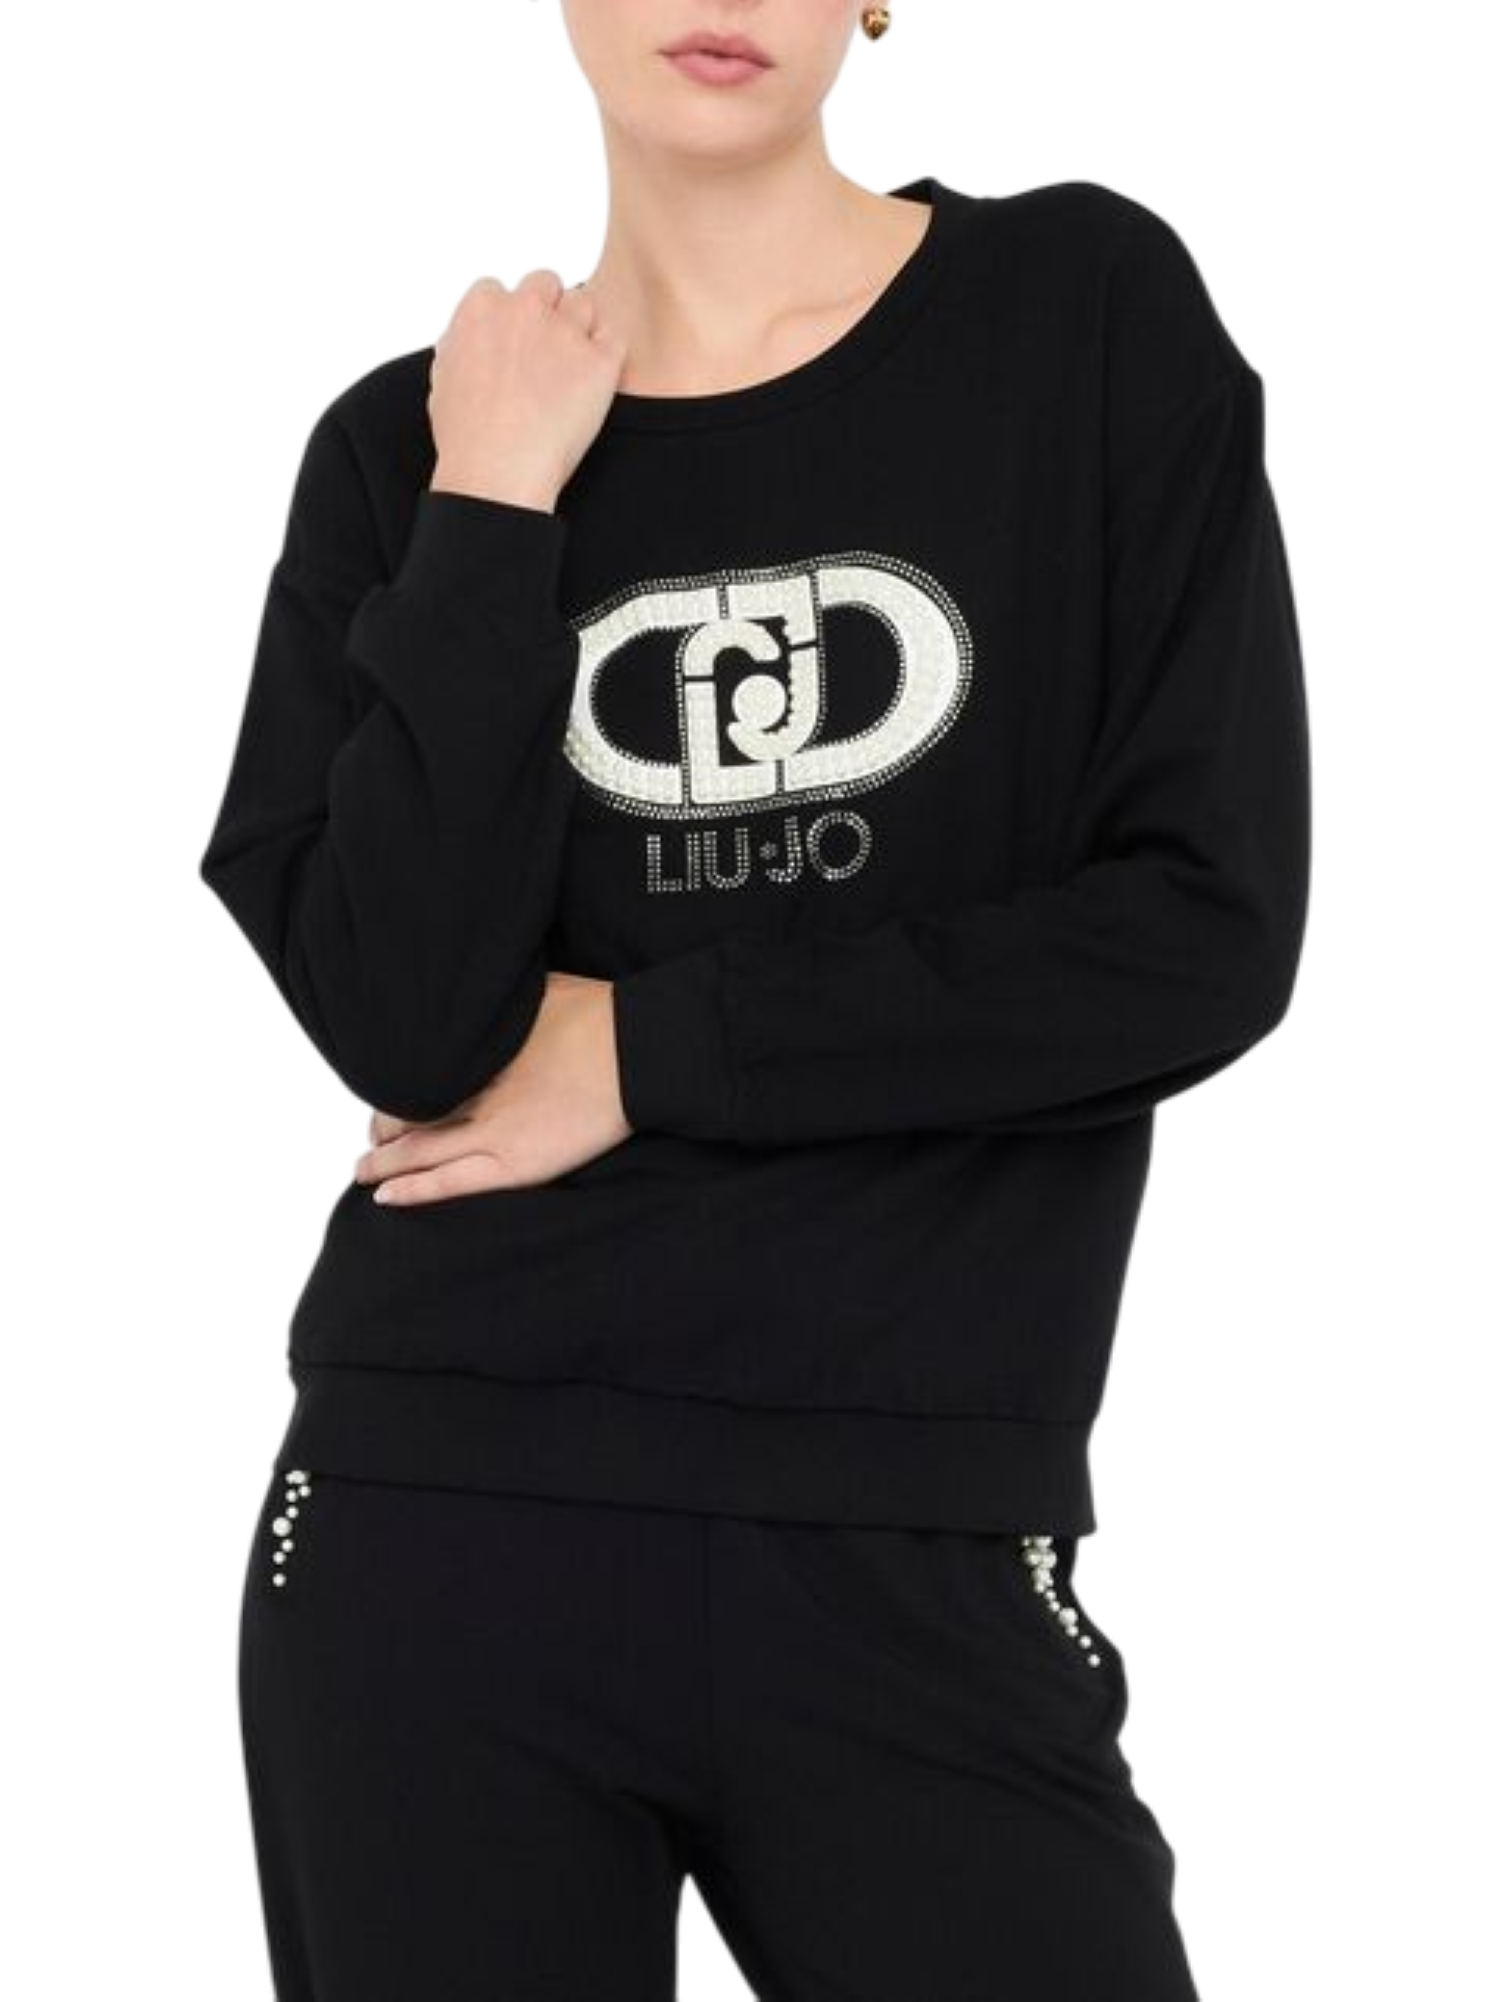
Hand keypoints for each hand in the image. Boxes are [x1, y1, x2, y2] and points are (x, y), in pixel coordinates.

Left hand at [353, 971, 632, 1205]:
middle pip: (406, 1111)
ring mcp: (491, 1130)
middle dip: (384, 1127)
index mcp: (475, 1050)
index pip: (414, 1072)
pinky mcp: (515, 1163)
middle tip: (373, 1135)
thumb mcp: (536, 989)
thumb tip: (485, 985)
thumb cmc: (599, 1014)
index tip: (385, 1089)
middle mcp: (473, 1090)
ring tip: (364, 1169)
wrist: (637, 1050)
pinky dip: (413, 1190)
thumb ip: (502, 1000)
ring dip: (384, 1161)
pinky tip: (384, 1196)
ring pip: (418, 1150)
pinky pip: (450, 1183)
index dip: (393, 1085)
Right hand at [428, 271, 625, 510]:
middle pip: (547, 285)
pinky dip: (607, 359)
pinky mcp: (600, 362)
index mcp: (482, 307)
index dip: (512, 320)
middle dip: (548, 313)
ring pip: (584, 305)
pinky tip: (592, 386)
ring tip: (569, 374)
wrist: (497, 472)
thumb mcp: (443, 378)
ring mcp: (566, 333)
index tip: (515, 348)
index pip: (505, 290)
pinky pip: (615, 341)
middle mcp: (526, 308)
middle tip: (545, 357)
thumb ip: (464, 343)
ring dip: (580, 331)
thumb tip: (474, 338)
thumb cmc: (466, 438)